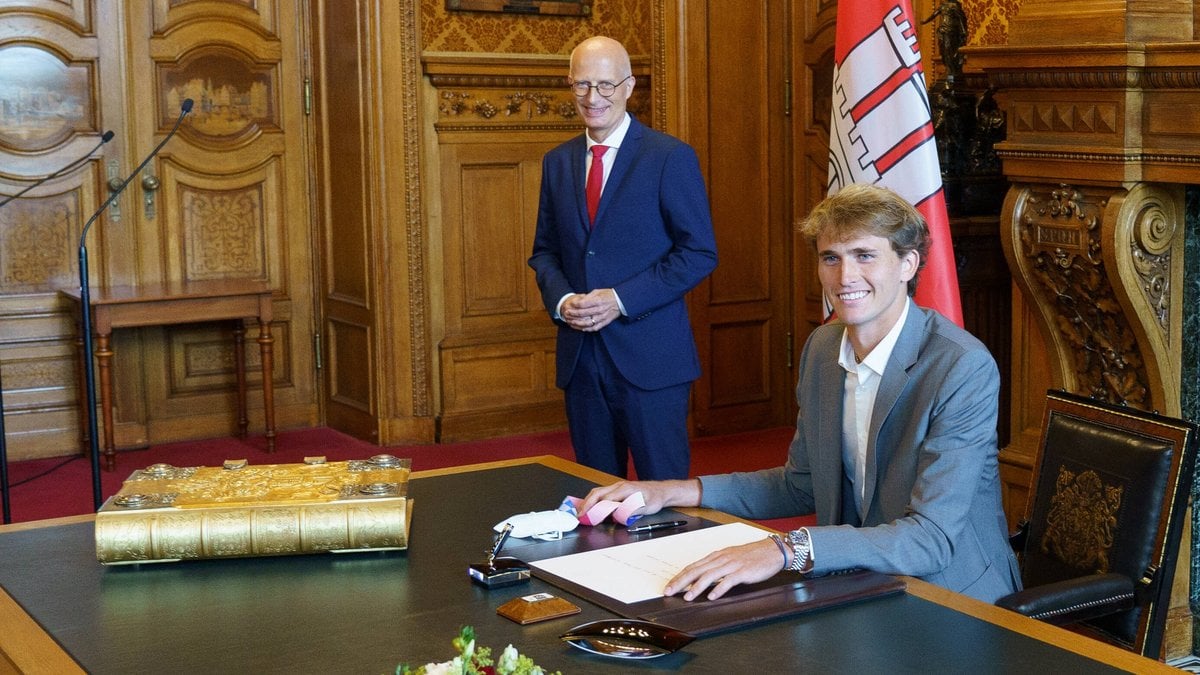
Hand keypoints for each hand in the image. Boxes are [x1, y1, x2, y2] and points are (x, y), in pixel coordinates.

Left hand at [561, 289, 619, 331]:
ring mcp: (603, 317)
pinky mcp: (605, 322)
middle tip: (566, 313)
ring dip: (578, 323)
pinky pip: (595, 327)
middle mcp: (600, 309)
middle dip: (573, 313)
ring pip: (588, 322)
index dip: (575, 304)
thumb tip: (578, 300)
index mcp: (598, 300)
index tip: (570, 304)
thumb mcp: (598, 291)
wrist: (621, 301)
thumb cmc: (608, 295)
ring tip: (571, 321)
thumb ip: (588, 296)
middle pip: (583, 313)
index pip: (583, 304)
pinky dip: (587, 328)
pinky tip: (581, 327)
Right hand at [577, 479, 699, 519]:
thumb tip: (617, 515)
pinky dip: (594, 500)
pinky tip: (591, 507)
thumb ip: (632, 510)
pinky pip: (602, 493)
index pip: (606, 499)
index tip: (588, 517)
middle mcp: (618, 486)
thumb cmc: (655, 498)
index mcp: (625, 489)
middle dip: (586, 504)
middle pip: (597, 493)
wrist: (662, 491)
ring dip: (588, 501)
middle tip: (579, 515)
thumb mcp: (647, 507)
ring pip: (598, 492)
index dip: (596, 508)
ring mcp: (617, 486)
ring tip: (581, 512)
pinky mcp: (618, 490)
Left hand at [664, 538, 785, 600]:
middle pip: (697, 570)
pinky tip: (712, 596)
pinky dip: (719, 589)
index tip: (669, 585)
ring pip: (710, 576)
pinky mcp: (743, 571)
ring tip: (687, 597)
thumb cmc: (751, 555)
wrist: (771, 551)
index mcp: (716, 556)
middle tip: (669, 591)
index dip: (679, 576)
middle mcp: (721, 559)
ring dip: (697, 587)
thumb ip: (716, 567)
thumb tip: (701, 578)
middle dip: (681, 582)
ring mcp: (732, 565)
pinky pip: (729, 580)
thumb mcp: (730, 558)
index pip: (693, 566)